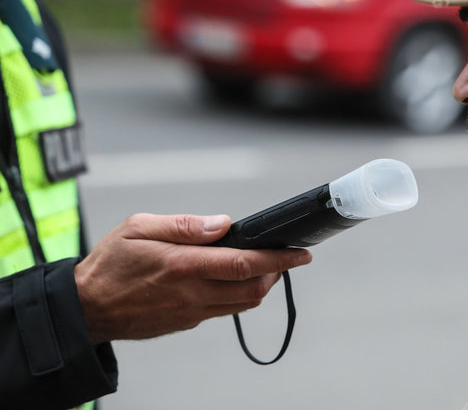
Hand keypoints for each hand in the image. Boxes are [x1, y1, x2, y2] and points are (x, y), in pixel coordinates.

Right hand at [74, 213, 311, 343]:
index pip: (245, 264)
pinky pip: (225, 310)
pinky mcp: (187, 322)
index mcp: (183, 267)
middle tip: (286, 256)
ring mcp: (192, 312)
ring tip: (266, 265)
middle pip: (253, 288)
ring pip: (244, 303)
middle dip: (277, 272)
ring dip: (262, 285)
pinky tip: (236, 279)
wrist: (87, 309)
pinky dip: (241, 295)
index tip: (301, 254)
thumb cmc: (110, 264)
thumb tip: (223, 224)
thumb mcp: (139, 228)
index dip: (279, 259)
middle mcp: (193, 294)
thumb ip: (185, 226)